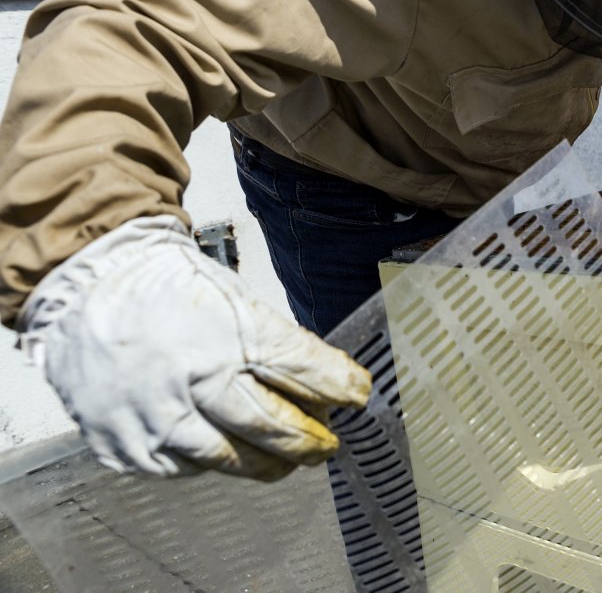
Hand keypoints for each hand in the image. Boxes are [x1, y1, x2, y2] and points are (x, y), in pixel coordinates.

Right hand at [19, 216, 370, 480]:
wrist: (86, 288)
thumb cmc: (164, 289)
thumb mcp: (235, 299)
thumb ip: (273, 344)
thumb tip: (322, 381)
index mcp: (231, 335)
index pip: (306, 372)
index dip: (341, 388)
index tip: (358, 396)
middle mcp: (197, 381)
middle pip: (275, 428)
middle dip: (311, 440)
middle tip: (328, 444)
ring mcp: (158, 417)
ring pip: (232, 459)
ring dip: (269, 463)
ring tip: (287, 461)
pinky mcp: (127, 443)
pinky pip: (183, 468)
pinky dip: (210, 462)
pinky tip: (223, 449)